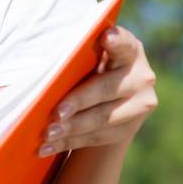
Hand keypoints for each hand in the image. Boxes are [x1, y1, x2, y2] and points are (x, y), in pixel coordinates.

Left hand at [39, 25, 157, 157]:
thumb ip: (77, 56)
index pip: (124, 43)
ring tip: (47, 133)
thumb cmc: (87, 68)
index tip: (106, 36)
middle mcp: (141, 76)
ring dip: (71, 128)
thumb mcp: (87, 58)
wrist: (109, 99)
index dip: (116, 40)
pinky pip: (97, 137)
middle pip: (107, 89)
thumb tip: (41, 68)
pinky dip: (69, 142)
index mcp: (129, 50)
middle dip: (79, 102)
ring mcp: (141, 104)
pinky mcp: (130, 129)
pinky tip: (47, 147)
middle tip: (56, 113)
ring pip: (102, 118)